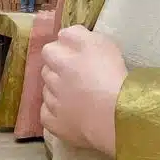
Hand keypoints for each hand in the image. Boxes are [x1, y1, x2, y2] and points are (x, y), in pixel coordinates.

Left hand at [40, 25, 127, 156]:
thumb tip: (65, 35)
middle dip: (57, 69)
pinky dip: (54, 112)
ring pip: (46, 91)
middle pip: (47, 68)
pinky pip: (46, 114)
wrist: (113, 114)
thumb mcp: (101, 43)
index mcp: (63, 57)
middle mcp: (55, 78)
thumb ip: (79, 35)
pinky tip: (66, 113)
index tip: (76, 53)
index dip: (63, 49)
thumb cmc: (112, 74)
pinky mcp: (55, 125)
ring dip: (56, 91)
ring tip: (76, 95)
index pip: (52, 47)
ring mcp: (53, 103)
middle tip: (77, 75)